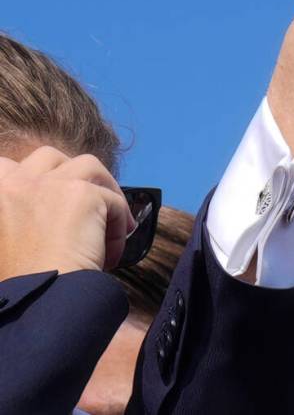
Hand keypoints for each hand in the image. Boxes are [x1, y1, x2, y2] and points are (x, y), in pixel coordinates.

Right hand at [0, 147, 133, 280]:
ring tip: (109, 220)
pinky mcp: (82, 194)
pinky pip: (113, 200)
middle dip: (71, 176)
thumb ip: (16, 221)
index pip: (5, 166)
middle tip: (86, 204)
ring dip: (103, 190)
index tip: (51, 202)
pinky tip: (112, 250)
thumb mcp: (5, 246)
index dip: (33, 181)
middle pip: (49, 157)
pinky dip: (118, 222)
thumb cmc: (18, 288)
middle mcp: (14, 183)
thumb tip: (48, 221)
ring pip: (89, 166)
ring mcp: (48, 184)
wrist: (36, 302)